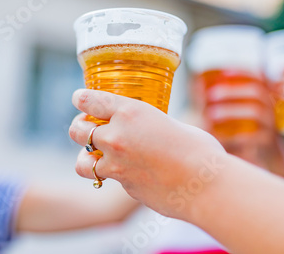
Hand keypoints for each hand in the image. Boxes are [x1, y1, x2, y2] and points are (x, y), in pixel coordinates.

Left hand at [69, 89, 224, 219]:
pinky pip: (107, 179)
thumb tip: (146, 131)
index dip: (81, 98)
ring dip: (86, 158)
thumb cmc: (198, 149)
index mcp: (129, 111)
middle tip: (87, 128)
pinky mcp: (123, 186)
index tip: (79, 99)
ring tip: (94, 156)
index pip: (90, 100)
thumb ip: (150, 124)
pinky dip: (112, 176)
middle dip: (79, 128)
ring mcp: (116, 164)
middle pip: (78, 130)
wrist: (205, 185)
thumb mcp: (170, 123)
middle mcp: (116, 136)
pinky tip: (126, 173)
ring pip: (82, 162)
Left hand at [199, 76, 275, 149]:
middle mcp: (271, 108)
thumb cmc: (247, 130)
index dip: (242, 74)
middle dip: (232, 91)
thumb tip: (199, 85)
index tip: (223, 74)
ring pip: (255, 112)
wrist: (269, 156)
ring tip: (210, 115)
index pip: (258, 79)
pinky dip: (235, 135)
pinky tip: (218, 135)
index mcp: (264, 98)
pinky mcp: (268, 142)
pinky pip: (253, 135)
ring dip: (231, 111)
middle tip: (210, 95)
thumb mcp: (240, 113)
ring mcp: (271, 124)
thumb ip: (224, 101)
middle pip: (256, 93)